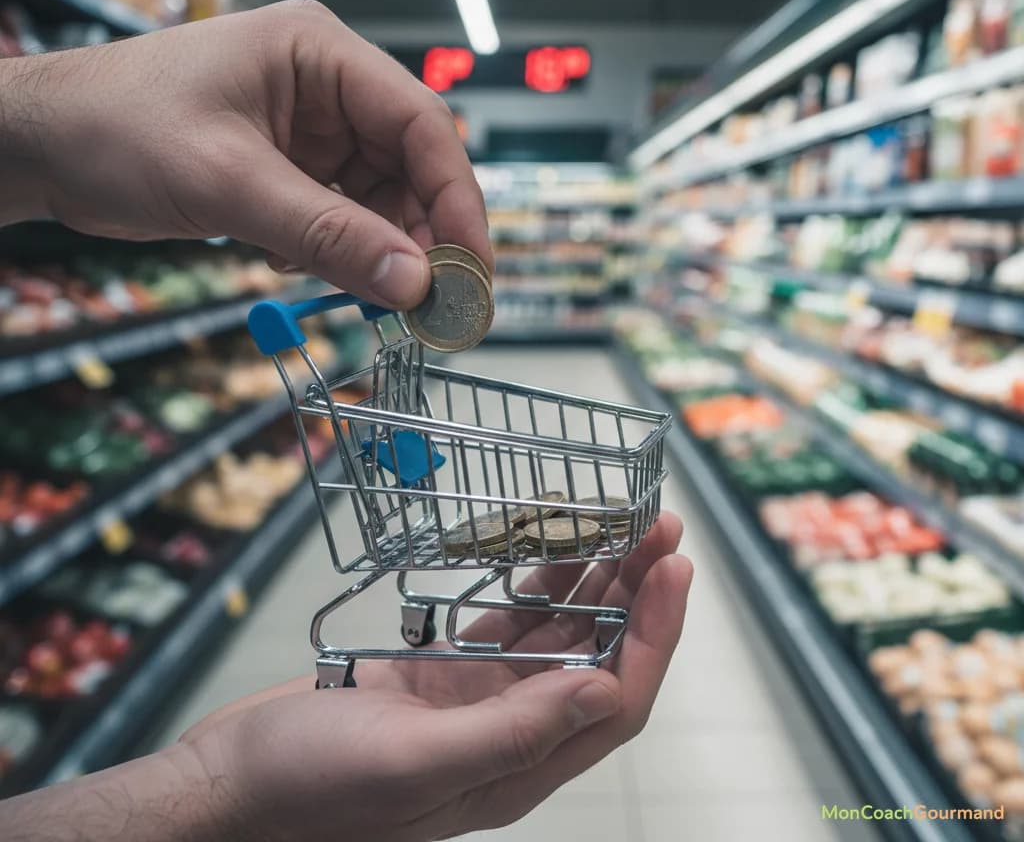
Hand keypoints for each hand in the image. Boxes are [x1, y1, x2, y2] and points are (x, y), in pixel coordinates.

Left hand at [0, 0, 489, 308]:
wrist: (45, 146)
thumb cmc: (116, 129)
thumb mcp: (230, 183)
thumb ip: (328, 235)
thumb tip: (412, 284)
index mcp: (321, 53)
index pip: (421, 124)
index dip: (456, 198)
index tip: (471, 266)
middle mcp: (327, 85)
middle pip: (410, 164)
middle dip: (421, 233)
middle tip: (430, 300)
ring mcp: (310, 127)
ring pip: (379, 195)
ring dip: (378, 248)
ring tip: (368, 295)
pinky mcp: (291, 164)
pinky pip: (342, 212)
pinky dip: (339, 248)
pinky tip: (302, 266)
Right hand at [178, 514, 690, 841]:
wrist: (228, 785)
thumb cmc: (307, 789)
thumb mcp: (413, 763)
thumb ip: (513, 731)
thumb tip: (604, 690)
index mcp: (515, 769)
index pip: (615, 701)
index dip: (655, 635)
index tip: (673, 570)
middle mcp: (508, 736)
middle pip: (596, 659)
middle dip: (635, 594)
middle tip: (659, 527)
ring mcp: (474, 703)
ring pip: (555, 636)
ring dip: (592, 583)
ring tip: (620, 526)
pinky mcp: (441, 676)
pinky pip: (505, 624)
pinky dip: (533, 585)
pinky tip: (550, 550)